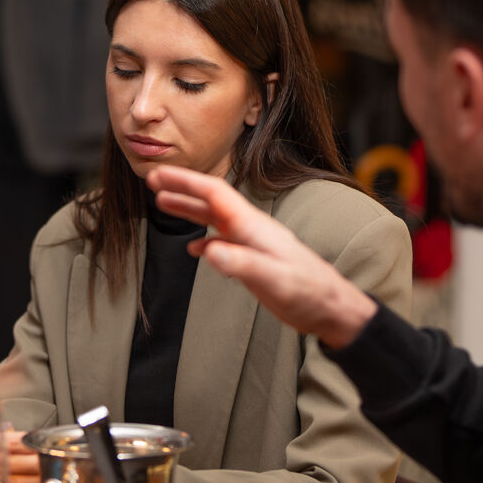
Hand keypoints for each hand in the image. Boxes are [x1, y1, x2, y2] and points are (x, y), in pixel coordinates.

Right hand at [146, 166, 378, 348]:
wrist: (331, 308)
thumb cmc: (308, 293)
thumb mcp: (274, 280)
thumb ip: (242, 264)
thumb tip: (209, 251)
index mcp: (253, 226)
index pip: (215, 194)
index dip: (185, 182)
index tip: (159, 175)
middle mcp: (251, 229)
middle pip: (211, 201)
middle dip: (181, 188)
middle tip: (152, 180)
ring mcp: (253, 244)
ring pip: (215, 219)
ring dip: (189, 210)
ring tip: (162, 203)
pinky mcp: (255, 260)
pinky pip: (224, 242)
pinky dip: (204, 241)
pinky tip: (194, 250)